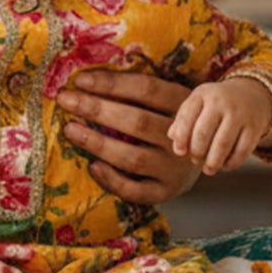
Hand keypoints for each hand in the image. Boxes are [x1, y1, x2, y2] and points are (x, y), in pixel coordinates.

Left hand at [57, 69, 198, 204]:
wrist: (205, 157)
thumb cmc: (171, 122)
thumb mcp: (167, 100)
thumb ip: (138, 92)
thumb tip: (87, 80)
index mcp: (182, 105)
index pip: (147, 89)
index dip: (112, 84)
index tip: (81, 80)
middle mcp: (181, 138)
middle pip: (137, 121)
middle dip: (97, 109)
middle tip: (66, 100)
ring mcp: (174, 168)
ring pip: (133, 157)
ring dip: (98, 143)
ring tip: (70, 130)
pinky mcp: (166, 192)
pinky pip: (136, 191)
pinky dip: (113, 180)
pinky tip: (93, 167)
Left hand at [167, 80, 271, 176]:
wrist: (250, 94)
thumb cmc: (215, 104)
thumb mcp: (197, 103)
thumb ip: (182, 119)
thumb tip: (172, 138)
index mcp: (203, 94)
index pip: (187, 117)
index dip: (181, 138)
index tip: (180, 152)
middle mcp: (222, 101)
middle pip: (203, 133)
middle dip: (196, 151)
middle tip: (195, 160)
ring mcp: (240, 114)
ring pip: (223, 144)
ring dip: (213, 161)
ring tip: (208, 169)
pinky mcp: (255, 127)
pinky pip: (242, 150)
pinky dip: (232, 162)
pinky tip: (225, 166)